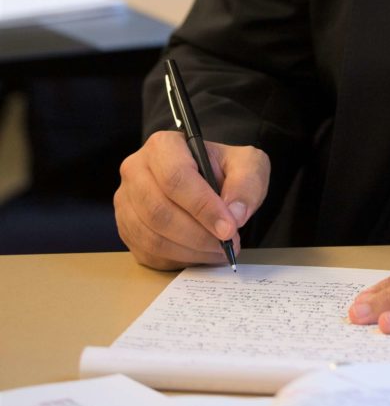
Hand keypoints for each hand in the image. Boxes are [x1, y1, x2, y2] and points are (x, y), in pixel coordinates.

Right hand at [114, 130, 269, 270]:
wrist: (205, 179)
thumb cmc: (222, 168)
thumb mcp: (247, 163)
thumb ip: (247, 183)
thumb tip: (235, 215)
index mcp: (163, 146)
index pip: (176, 177)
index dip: (203, 207)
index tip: (229, 228)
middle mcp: (136, 170)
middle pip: (159, 211)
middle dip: (198, 235)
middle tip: (226, 244)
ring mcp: (126, 202)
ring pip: (152, 237)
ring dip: (190, 251)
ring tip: (218, 250)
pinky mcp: (126, 229)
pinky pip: (148, 254)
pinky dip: (178, 260)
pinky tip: (200, 253)